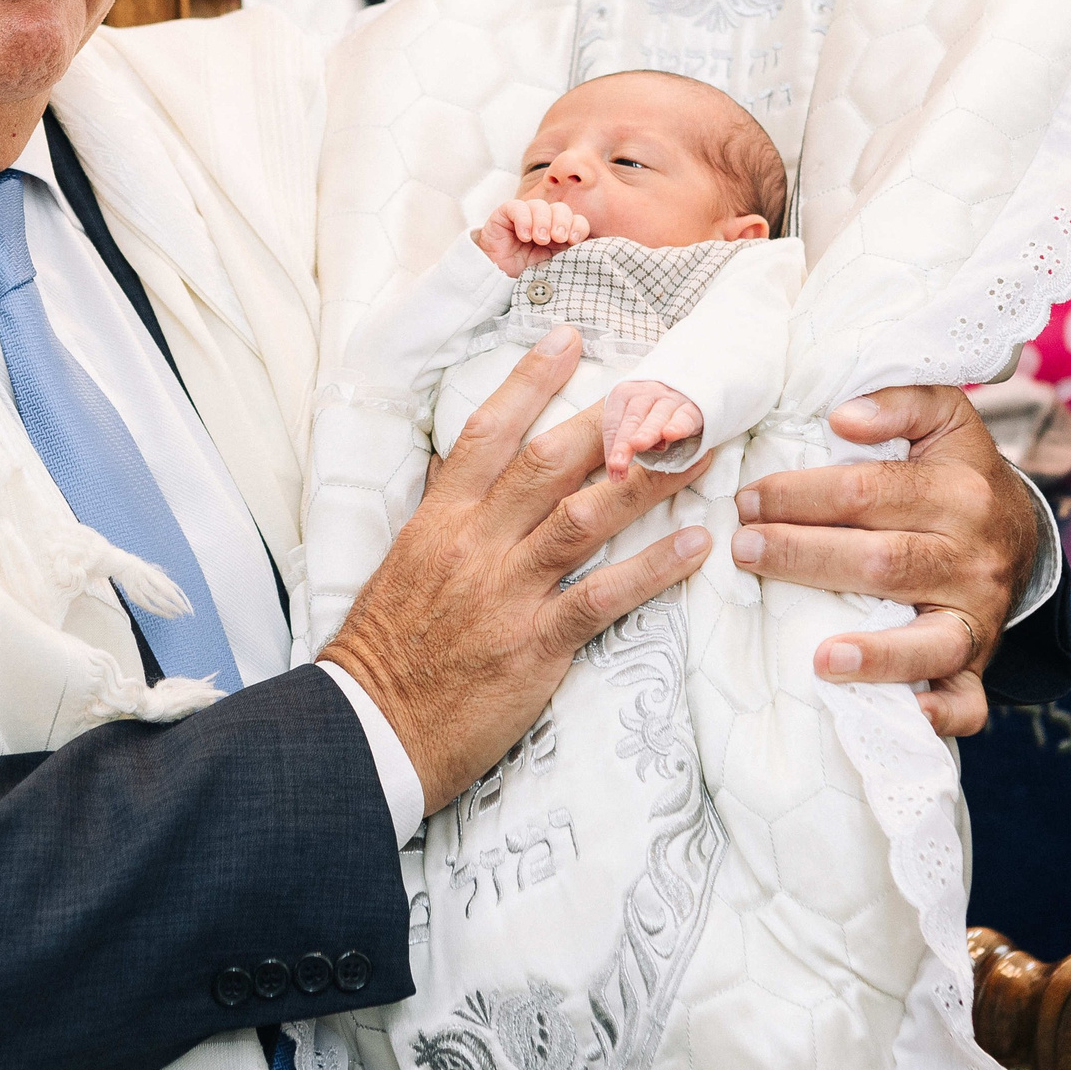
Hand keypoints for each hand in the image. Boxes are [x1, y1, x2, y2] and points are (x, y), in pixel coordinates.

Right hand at [321, 327, 711, 811]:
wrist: (369, 731)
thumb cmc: (386, 651)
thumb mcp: (402, 565)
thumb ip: (443, 515)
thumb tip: (465, 468)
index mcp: (439, 521)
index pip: (488, 433)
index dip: (529, 381)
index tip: (569, 339)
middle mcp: (475, 545)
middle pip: (551, 463)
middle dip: (613, 422)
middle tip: (665, 391)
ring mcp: (506, 593)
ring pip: (587, 518)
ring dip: (650, 483)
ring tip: (701, 453)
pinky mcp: (534, 646)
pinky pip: (604, 597)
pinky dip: (654, 568)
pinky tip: (695, 544)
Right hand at [474, 199, 589, 276]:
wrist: (495, 278)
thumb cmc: (526, 274)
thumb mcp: (553, 268)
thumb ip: (571, 259)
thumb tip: (595, 255)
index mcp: (560, 235)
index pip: (577, 221)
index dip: (578, 227)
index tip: (573, 242)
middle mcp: (544, 222)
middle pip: (561, 209)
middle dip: (562, 222)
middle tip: (557, 238)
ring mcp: (525, 216)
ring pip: (540, 205)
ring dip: (542, 221)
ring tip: (538, 239)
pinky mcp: (505, 214)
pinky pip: (517, 207)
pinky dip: (524, 219)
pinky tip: (524, 235)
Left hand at [602, 380, 702, 478]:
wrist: (683, 390)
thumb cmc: (650, 412)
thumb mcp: (632, 423)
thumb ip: (622, 446)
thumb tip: (617, 477)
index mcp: (624, 395)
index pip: (613, 423)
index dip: (612, 448)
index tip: (614, 470)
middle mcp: (646, 394)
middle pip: (632, 420)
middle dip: (624, 443)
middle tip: (618, 463)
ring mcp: (669, 399)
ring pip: (656, 416)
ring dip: (647, 432)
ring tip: (638, 445)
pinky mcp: (692, 407)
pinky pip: (684, 416)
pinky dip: (678, 425)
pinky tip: (670, 434)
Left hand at [731, 386, 1040, 736]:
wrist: (1020, 531)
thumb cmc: (956, 469)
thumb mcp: (942, 416)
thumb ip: (898, 401)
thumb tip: (843, 417)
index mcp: (958, 490)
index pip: (867, 492)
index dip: (800, 495)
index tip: (747, 499)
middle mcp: (972, 556)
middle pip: (883, 562)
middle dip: (804, 557)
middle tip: (744, 550)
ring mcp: (979, 614)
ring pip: (930, 640)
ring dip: (875, 654)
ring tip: (819, 658)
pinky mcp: (979, 659)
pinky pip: (970, 699)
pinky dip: (941, 714)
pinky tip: (903, 717)